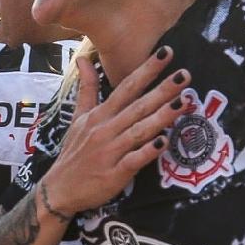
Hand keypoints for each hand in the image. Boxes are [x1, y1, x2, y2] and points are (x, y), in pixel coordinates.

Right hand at [39, 48, 191, 217]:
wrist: (59, 190)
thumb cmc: (73, 153)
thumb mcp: (77, 118)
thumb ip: (86, 89)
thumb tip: (82, 59)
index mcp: (99, 115)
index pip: (126, 88)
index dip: (146, 70)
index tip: (165, 53)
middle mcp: (105, 130)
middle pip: (137, 106)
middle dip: (162, 90)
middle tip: (185, 74)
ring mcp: (110, 152)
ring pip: (139, 131)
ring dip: (161, 116)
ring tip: (183, 102)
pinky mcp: (114, 174)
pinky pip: (134, 160)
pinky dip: (148, 151)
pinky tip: (164, 142)